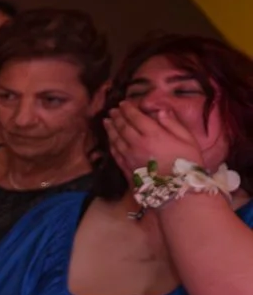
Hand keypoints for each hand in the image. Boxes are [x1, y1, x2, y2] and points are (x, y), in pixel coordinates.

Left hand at [106, 97, 221, 177]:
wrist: (179, 191)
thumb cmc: (187, 164)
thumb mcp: (188, 140)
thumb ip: (173, 123)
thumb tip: (160, 110)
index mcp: (153, 134)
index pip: (135, 117)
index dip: (128, 109)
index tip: (123, 103)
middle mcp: (137, 143)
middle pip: (122, 127)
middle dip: (117, 116)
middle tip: (113, 110)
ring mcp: (129, 156)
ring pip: (115, 139)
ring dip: (110, 128)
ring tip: (107, 121)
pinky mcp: (126, 168)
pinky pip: (115, 153)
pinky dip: (111, 143)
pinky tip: (110, 139)